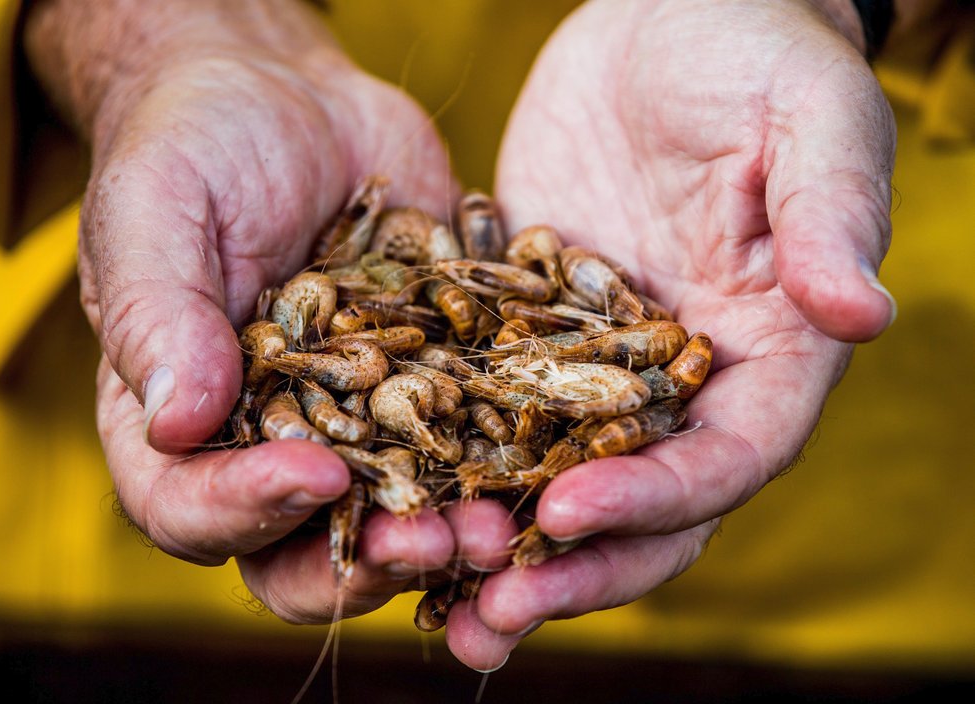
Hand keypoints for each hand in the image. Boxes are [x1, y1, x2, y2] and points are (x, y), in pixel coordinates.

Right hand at [26, 0, 457, 620]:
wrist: (295, 102)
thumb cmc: (198, 145)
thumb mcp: (158, 209)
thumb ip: (155, 314)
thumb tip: (178, 424)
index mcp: (183, 423)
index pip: (191, 506)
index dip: (247, 511)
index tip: (317, 477)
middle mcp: (273, 443)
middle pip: (304, 546)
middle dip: (368, 554)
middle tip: (432, 539)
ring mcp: (361, 422)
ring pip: (398, 511)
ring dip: (449, 529)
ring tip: (501, 524)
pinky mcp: (433, 385)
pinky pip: (468, 439)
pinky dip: (506, 459)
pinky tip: (553, 457)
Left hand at [444, 0, 896, 668]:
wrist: (667, 17)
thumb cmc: (754, 57)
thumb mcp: (807, 121)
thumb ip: (829, 218)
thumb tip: (860, 315)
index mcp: (765, 355)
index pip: (725, 458)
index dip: (656, 498)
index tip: (568, 510)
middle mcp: (682, 382)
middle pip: (639, 508)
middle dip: (574, 567)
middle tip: (494, 614)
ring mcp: (597, 365)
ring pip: (556, 482)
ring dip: (501, 549)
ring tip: (433, 598)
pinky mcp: (527, 330)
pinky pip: (488, 413)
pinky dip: (450, 466)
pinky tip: (391, 503)